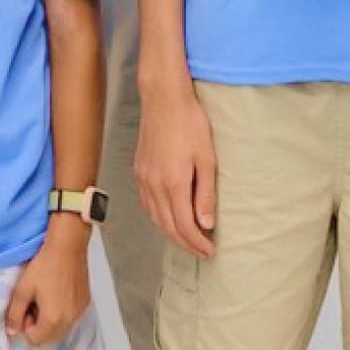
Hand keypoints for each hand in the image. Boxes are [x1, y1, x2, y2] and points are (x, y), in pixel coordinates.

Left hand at [5, 224, 90, 347]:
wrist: (68, 246)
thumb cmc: (44, 266)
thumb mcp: (23, 289)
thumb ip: (15, 313)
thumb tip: (12, 332)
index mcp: (53, 320)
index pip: (35, 341)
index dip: (25, 326)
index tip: (25, 308)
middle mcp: (70, 321)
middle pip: (49, 338)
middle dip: (38, 327)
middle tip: (33, 303)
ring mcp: (79, 312)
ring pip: (60, 329)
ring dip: (49, 321)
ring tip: (45, 297)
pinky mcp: (85, 303)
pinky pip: (70, 318)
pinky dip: (61, 313)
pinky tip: (57, 293)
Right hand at [135, 81, 215, 256]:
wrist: (164, 98)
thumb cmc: (190, 123)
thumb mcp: (207, 159)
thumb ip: (206, 194)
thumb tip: (207, 224)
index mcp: (173, 184)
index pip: (184, 226)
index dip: (197, 243)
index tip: (210, 251)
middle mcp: (154, 186)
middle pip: (168, 227)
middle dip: (185, 243)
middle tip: (202, 251)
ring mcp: (143, 178)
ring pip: (155, 218)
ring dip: (170, 233)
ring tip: (187, 239)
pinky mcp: (139, 171)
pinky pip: (146, 204)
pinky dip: (158, 218)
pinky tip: (168, 218)